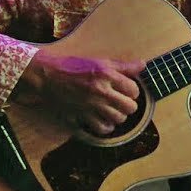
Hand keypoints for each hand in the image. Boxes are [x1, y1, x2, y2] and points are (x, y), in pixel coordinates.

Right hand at [11, 50, 144, 135]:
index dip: (132, 90)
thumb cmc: (73, 66)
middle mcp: (99, 91)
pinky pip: (102, 129)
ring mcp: (90, 106)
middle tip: (121, 101)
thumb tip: (143, 65)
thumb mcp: (99, 61)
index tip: (125, 89)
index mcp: (105, 75)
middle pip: (130, 107)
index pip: (134, 90)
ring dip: (118, 116)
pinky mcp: (80, 117)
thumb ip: (122, 66)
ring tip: (113, 110)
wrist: (47, 77)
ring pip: (118, 120)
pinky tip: (103, 120)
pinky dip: (106, 127)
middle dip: (128, 105)